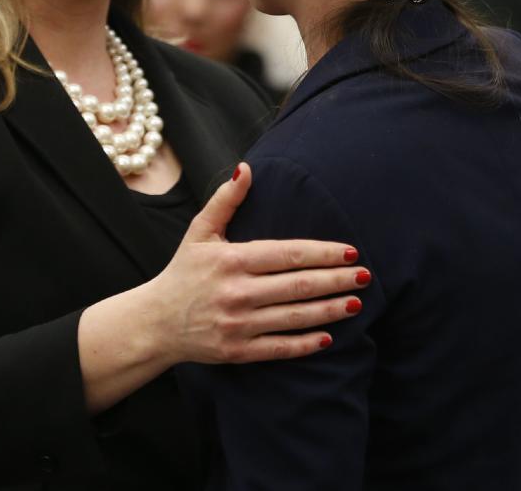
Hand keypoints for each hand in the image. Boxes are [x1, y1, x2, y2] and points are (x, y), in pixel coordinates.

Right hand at [147, 162, 366, 366]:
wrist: (154, 322)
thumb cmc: (182, 272)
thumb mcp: (199, 231)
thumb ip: (225, 200)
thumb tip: (246, 168)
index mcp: (231, 260)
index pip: (287, 254)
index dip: (322, 253)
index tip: (350, 251)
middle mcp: (237, 292)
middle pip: (298, 285)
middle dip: (336, 280)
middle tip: (366, 276)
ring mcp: (238, 324)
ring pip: (294, 317)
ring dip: (329, 310)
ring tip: (356, 302)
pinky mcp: (237, 351)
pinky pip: (279, 348)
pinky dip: (305, 343)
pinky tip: (329, 337)